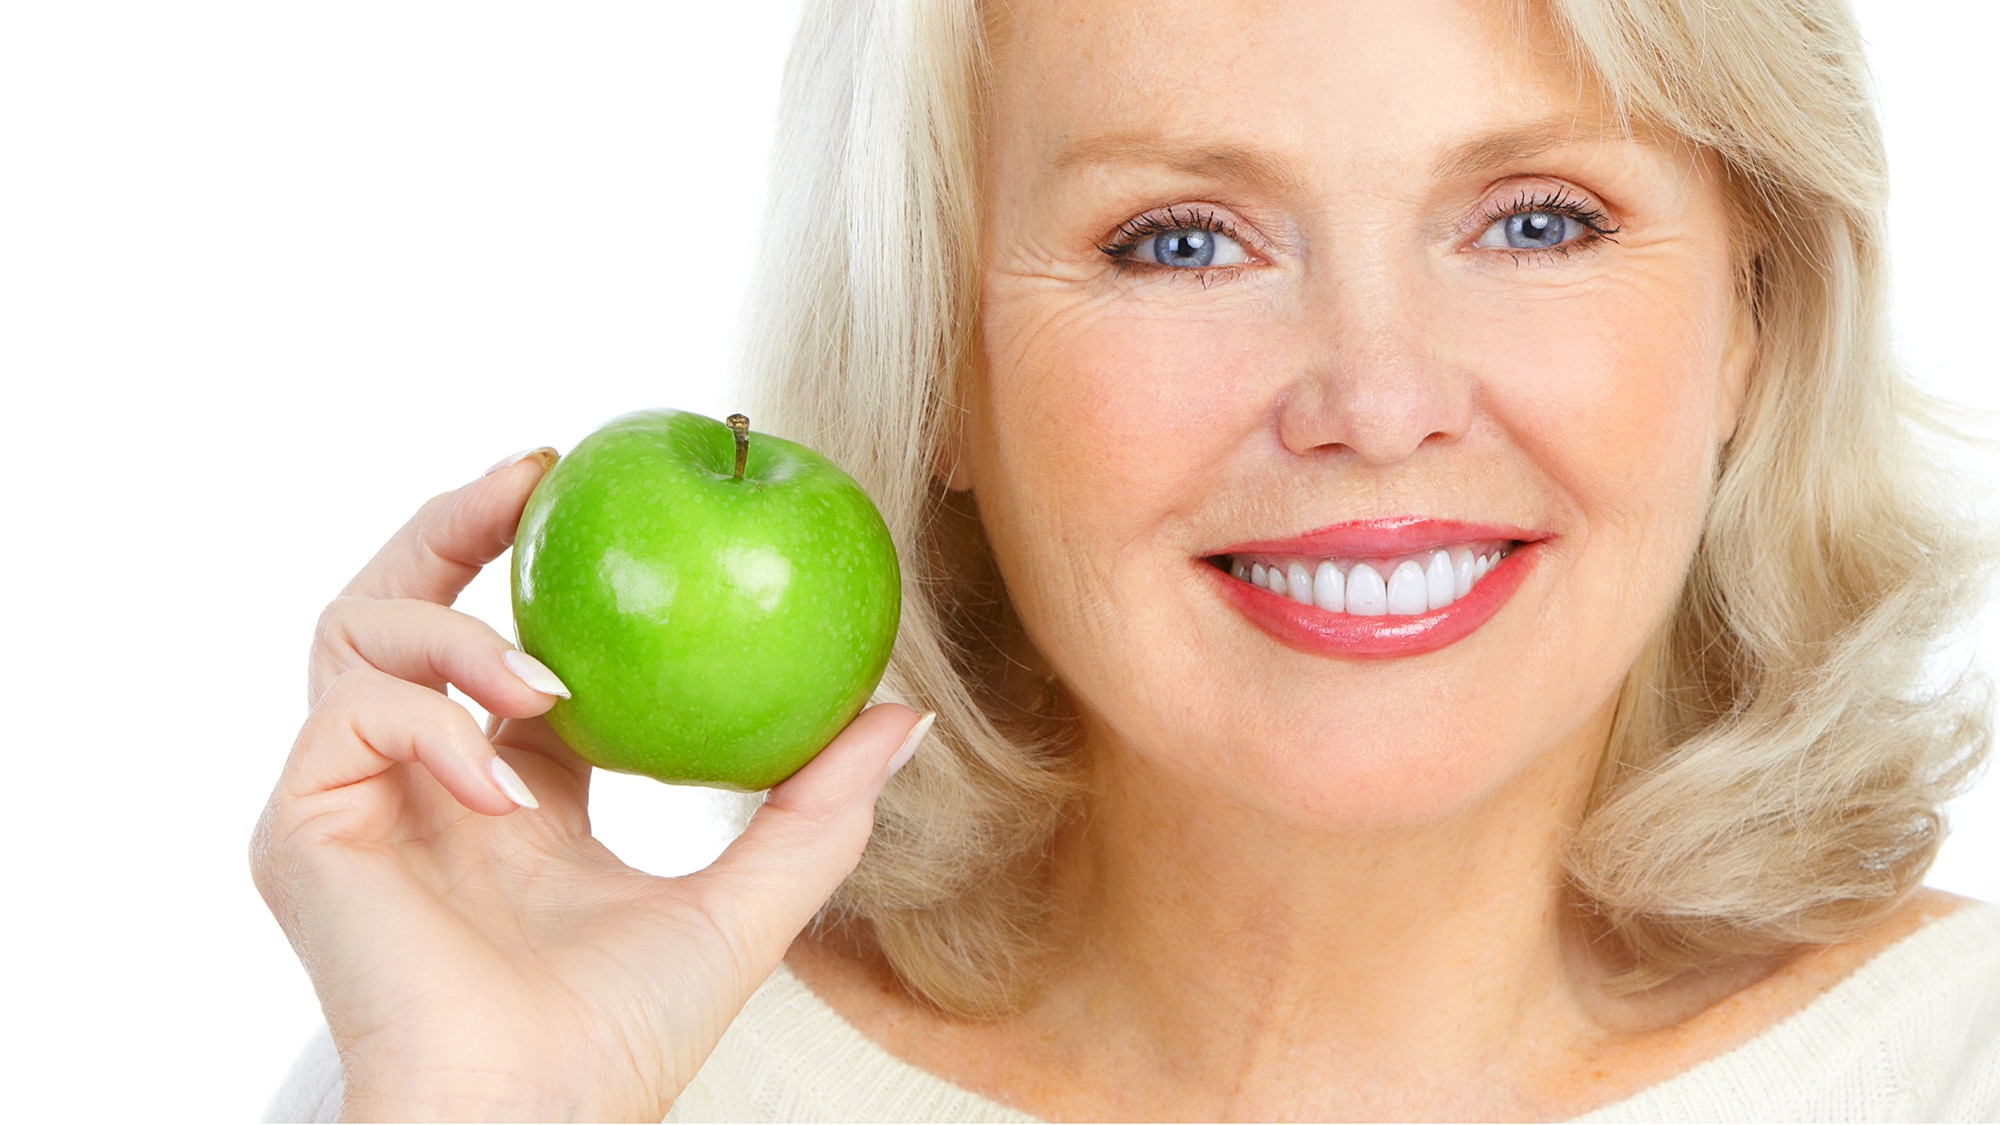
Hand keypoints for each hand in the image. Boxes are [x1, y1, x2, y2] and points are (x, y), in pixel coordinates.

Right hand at [250, 450, 929, 1121]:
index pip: (507, 652)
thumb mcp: (749, 902)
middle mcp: (420, 781)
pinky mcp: (300, 828)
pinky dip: (430, 723)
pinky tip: (506, 776)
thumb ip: (821, 808)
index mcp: (510, 792)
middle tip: (532, 474)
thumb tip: (906, 715)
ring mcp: (353, 802)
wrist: (535, 1122)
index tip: (592, 492)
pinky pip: (347, 718)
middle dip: (455, 523)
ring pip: (353, 633)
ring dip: (451, 630)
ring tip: (541, 680)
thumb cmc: (628, 1037)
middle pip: (402, 604)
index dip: (539, 568)